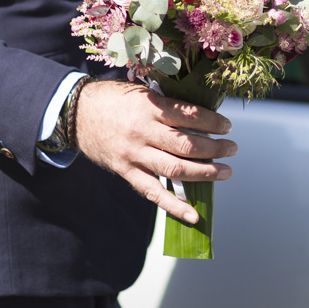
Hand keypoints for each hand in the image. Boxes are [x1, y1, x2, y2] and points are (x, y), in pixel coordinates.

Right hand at [73, 80, 236, 224]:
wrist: (76, 113)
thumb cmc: (113, 99)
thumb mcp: (140, 92)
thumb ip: (166, 104)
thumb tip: (201, 117)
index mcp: (149, 107)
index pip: (189, 116)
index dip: (212, 122)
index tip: (227, 126)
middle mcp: (143, 132)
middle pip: (186, 145)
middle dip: (215, 149)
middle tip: (232, 149)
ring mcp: (134, 155)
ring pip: (175, 169)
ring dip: (204, 173)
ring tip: (224, 172)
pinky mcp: (126, 172)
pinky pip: (153, 192)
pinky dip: (174, 206)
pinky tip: (194, 215)